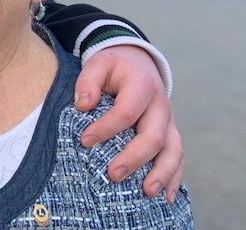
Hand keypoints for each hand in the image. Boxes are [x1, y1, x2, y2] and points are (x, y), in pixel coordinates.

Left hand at [74, 45, 183, 203]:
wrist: (138, 62)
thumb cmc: (113, 67)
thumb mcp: (98, 64)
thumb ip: (88, 81)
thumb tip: (83, 105)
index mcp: (142, 85)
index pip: (127, 110)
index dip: (107, 127)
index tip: (85, 140)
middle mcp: (160, 106)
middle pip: (154, 135)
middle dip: (134, 157)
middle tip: (113, 174)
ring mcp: (169, 122)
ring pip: (173, 150)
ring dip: (162, 173)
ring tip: (147, 192)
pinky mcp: (170, 134)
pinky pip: (177, 158)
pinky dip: (174, 178)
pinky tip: (166, 198)